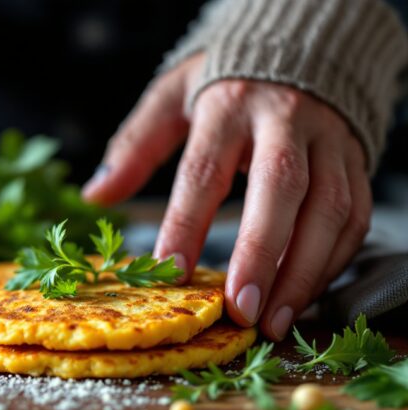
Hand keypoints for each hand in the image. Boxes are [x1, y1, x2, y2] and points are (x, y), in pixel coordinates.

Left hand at [82, 54, 370, 339]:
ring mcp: (328, 140)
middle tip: (240, 310)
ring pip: (329, 209)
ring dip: (303, 272)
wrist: (296, 49)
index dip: (187, 224)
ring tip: (273, 321)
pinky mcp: (356, 160)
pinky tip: (303, 295)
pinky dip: (333, 262)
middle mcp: (285, 119)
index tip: (171, 273)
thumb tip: (94, 195)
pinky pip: (355, 216)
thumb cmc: (221, 84)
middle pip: (279, 188)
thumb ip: (135, 147)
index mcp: (227, 105)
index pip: (204, 171)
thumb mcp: (170, 99)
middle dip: (260, 254)